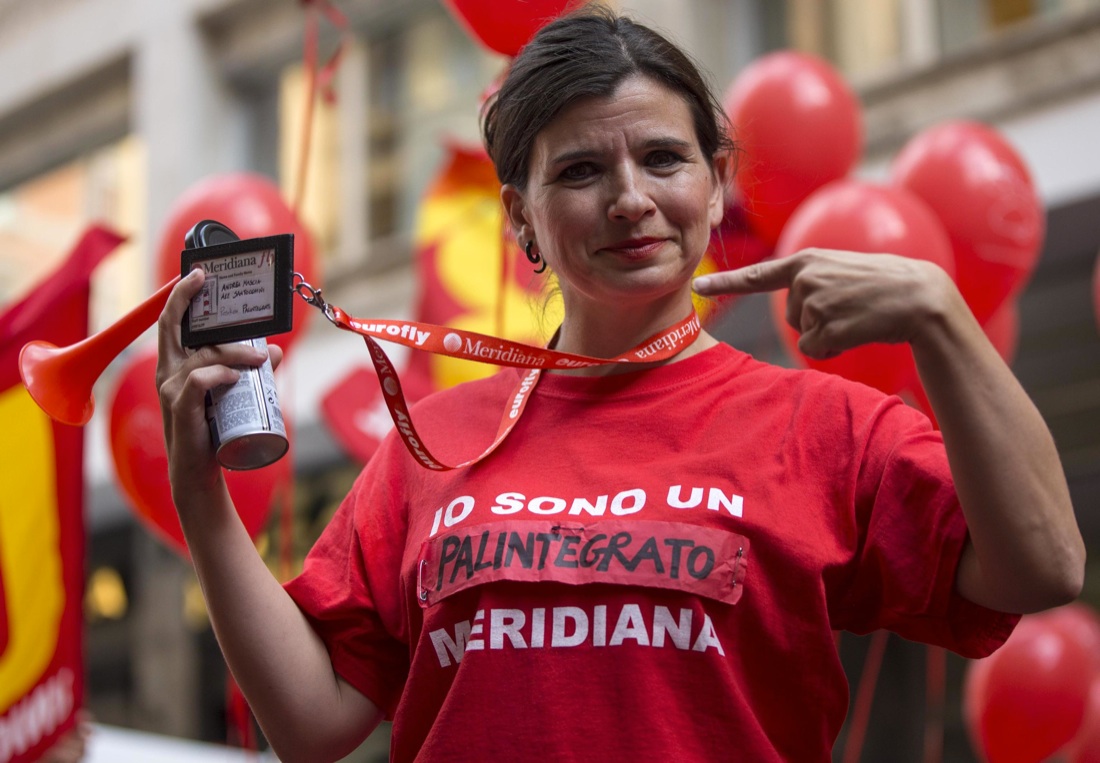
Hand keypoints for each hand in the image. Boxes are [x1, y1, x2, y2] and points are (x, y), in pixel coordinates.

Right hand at [155, 269, 282, 492]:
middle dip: (189, 300)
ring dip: (235, 353)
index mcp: (174, 364)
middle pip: (175, 326)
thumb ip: (248, 370)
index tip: (197, 274)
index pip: (170, 323)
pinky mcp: (181, 408)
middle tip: (216, 286)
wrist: (200, 471)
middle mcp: (166, 372)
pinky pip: (199, 380)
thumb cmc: (212, 430)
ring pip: (202, 355)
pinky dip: (219, 374)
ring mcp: (170, 389)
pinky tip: (236, 377)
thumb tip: (273, 351)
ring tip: (261, 362)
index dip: (180, 296)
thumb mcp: (231, 393)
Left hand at [693, 248, 957, 359]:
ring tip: (858, 316)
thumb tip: (795, 311)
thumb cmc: (884, 285)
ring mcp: (815, 301)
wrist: (920, 297)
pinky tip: (858, 331)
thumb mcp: (841, 270)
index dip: (724, 283)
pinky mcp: (826, 325)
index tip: (698, 286)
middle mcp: (804, 278)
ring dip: (829, 334)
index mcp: (806, 261)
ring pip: (805, 334)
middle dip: (816, 319)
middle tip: (851, 306)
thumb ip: (812, 280)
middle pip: (791, 315)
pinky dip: (835, 349)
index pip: (756, 275)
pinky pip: (816, 350)